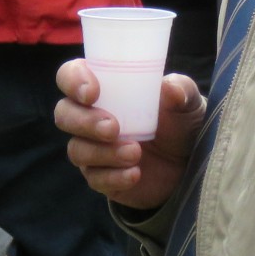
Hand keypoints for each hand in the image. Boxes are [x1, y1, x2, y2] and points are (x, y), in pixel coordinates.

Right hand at [56, 60, 204, 209]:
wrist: (191, 163)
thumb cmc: (180, 121)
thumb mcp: (187, 101)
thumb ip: (180, 90)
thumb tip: (169, 87)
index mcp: (104, 88)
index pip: (70, 76)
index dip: (73, 81)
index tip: (93, 92)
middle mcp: (90, 116)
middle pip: (64, 114)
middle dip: (84, 121)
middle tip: (113, 127)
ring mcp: (93, 148)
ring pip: (77, 150)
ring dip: (104, 152)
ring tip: (136, 152)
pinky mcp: (102, 177)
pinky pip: (94, 179)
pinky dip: (114, 177)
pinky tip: (135, 174)